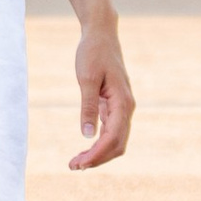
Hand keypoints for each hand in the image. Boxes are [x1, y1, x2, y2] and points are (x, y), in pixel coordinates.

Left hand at [69, 19, 134, 169]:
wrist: (101, 34)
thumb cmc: (93, 53)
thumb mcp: (87, 79)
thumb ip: (88, 107)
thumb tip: (86, 136)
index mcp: (123, 102)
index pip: (113, 137)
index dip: (97, 154)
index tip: (79, 164)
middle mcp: (126, 107)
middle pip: (117, 144)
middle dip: (98, 158)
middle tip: (73, 166)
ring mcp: (122, 107)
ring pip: (115, 140)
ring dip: (99, 153)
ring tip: (77, 162)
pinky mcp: (114, 105)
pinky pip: (111, 131)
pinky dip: (99, 143)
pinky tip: (85, 149)